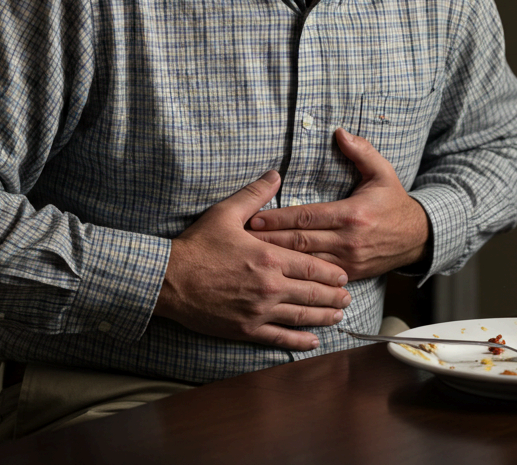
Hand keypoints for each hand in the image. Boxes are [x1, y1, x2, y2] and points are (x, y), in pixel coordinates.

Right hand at [155, 170, 351, 350]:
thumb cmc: (196, 246)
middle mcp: (270, 286)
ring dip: (324, 317)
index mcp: (269, 257)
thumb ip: (255, 194)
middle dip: (335, 296)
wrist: (168, 280)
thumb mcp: (226, 213)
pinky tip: (313, 342)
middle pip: (314, 293)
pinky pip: (280, 338)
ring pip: (302, 316)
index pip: (312, 266)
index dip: (332, 273)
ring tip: (338, 317)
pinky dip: (299, 342)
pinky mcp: (246, 329)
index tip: (343, 276)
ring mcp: (259, 310)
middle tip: (347, 298)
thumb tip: (275, 174)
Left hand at [248, 128, 429, 280]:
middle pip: (300, 242)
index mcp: (352, 214)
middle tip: (242, 240)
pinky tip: (279, 273)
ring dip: (279, 260)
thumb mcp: (383, 172)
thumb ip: (361, 151)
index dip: (278, 218)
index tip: (254, 218)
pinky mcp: (350, 274)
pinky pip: (318, 276)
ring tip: (254, 257)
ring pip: (306, 263)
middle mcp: (348, 240)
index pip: (306, 217)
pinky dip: (298, 275)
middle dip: (269, 240)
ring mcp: (349, 261)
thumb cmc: (395, 202)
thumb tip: (339, 132)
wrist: (417, 237)